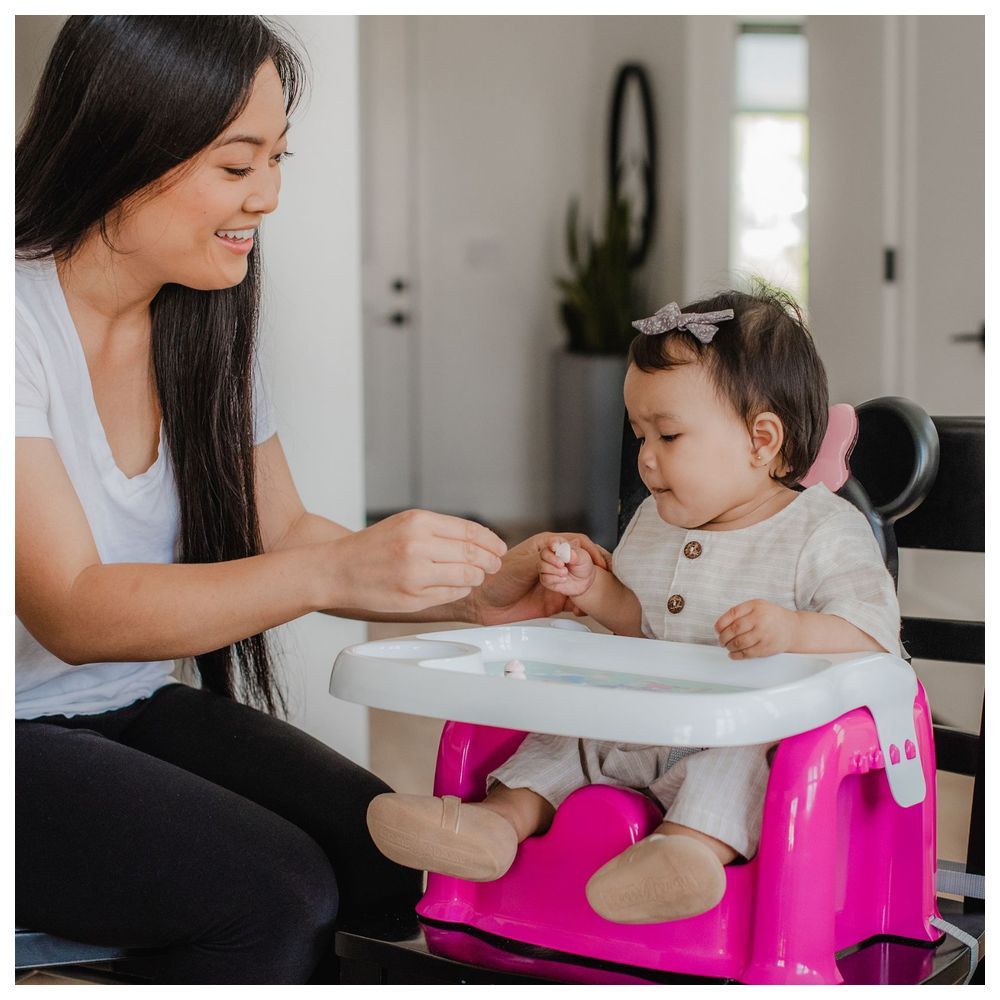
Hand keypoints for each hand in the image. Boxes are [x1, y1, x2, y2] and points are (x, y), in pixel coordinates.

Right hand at [326, 509, 505, 613]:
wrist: (337, 570)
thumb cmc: (373, 547)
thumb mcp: (405, 524)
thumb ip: (440, 530)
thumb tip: (481, 541)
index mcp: (418, 522)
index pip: (470, 531)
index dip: (491, 541)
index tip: (499, 548)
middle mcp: (417, 546)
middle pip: (473, 554)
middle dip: (490, 561)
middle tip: (495, 565)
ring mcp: (415, 574)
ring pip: (466, 576)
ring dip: (476, 577)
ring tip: (475, 576)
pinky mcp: (412, 598)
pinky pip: (451, 594)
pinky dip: (460, 590)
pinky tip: (456, 586)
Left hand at [471, 531, 609, 625]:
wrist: (482, 605)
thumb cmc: (493, 579)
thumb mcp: (519, 566)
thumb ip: (541, 561)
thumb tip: (561, 561)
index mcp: (546, 546)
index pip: (576, 543)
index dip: (589, 551)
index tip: (596, 563)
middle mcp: (554, 562)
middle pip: (584, 561)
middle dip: (594, 569)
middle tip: (599, 580)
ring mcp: (556, 582)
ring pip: (583, 581)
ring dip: (589, 588)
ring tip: (587, 595)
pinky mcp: (555, 601)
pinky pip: (576, 601)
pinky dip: (583, 604)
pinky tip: (581, 608)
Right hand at [538, 536, 596, 597]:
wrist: (584, 581)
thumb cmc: (583, 566)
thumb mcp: (584, 559)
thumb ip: (576, 555)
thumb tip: (570, 553)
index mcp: (560, 546)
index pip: (553, 542)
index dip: (552, 543)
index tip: (555, 547)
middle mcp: (551, 555)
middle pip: (543, 553)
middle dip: (551, 559)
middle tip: (562, 564)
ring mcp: (547, 566)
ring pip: (542, 566)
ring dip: (554, 570)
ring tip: (565, 573)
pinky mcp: (546, 578)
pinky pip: (544, 578)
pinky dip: (555, 579)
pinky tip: (564, 579)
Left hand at [715, 600, 798, 658]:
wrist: (793, 629)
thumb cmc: (772, 617)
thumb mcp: (757, 606)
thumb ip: (740, 611)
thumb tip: (720, 625)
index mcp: (755, 606)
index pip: (731, 614)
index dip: (720, 624)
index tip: (716, 629)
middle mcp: (759, 619)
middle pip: (733, 630)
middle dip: (723, 637)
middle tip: (720, 640)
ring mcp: (763, 634)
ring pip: (738, 642)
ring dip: (729, 646)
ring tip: (727, 646)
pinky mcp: (766, 647)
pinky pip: (747, 653)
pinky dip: (736, 655)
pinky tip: (732, 654)